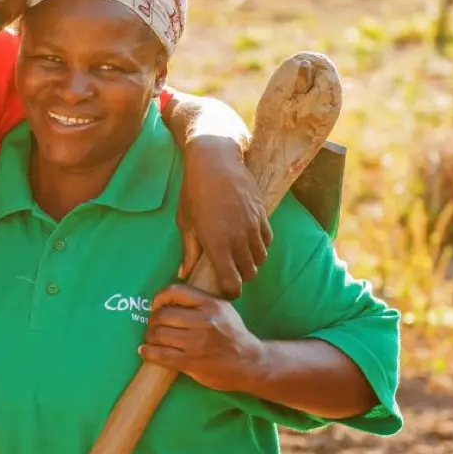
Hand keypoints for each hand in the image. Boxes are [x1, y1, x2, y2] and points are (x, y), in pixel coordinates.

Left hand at [139, 283, 265, 391]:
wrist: (250, 362)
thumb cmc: (233, 334)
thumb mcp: (222, 309)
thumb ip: (199, 301)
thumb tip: (167, 298)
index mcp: (210, 304)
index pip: (175, 292)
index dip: (159, 297)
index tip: (155, 305)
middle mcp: (203, 321)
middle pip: (162, 315)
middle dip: (152, 320)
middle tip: (153, 325)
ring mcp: (196, 343)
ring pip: (159, 335)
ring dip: (150, 337)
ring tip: (152, 339)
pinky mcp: (191, 362)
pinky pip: (160, 355)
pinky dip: (148, 352)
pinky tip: (145, 351)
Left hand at [177, 136, 271, 298]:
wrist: (215, 161)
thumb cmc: (194, 192)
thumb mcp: (186, 223)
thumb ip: (188, 251)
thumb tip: (184, 274)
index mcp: (217, 245)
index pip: (232, 284)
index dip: (230, 292)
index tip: (225, 289)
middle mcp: (239, 239)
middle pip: (250, 273)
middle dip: (241, 276)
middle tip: (231, 270)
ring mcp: (253, 227)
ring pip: (261, 258)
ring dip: (252, 261)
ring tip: (240, 254)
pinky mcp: (263, 215)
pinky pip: (268, 240)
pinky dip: (261, 244)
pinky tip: (249, 238)